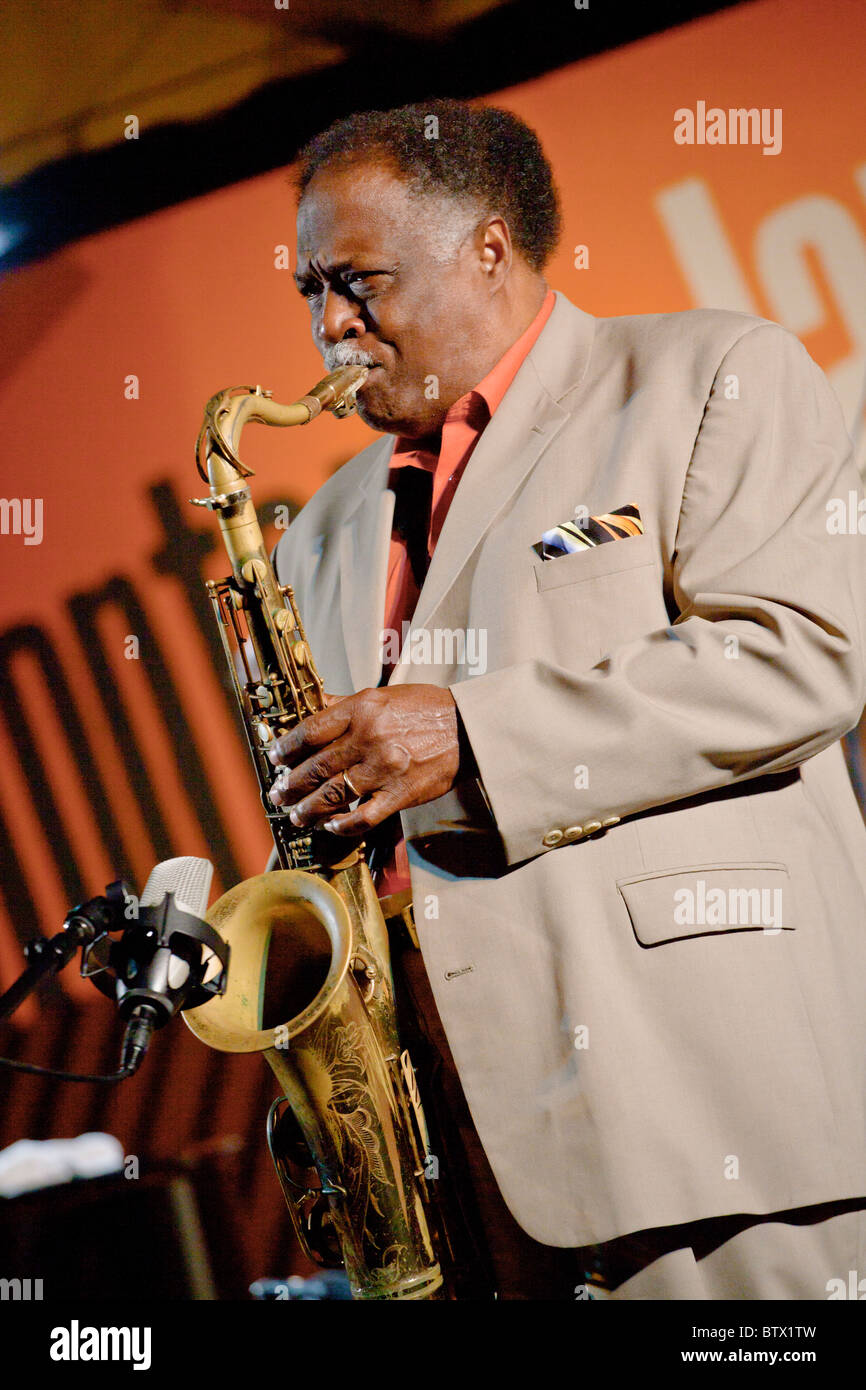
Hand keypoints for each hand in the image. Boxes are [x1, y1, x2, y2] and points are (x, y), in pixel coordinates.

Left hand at [267, 685, 467, 833]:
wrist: (469, 728)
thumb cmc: (427, 709)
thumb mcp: (383, 695)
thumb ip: (347, 703)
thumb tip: (315, 703)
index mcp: (362, 708)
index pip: (311, 730)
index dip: (287, 746)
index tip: (275, 757)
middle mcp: (369, 738)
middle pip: (316, 766)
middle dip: (291, 783)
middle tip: (278, 792)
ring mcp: (384, 768)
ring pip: (333, 794)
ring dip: (309, 808)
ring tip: (297, 815)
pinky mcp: (400, 794)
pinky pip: (363, 816)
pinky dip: (343, 825)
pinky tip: (331, 826)